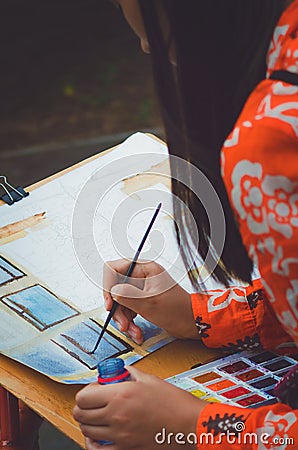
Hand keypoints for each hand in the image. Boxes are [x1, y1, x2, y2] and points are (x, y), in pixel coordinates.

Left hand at [73, 366, 205, 449]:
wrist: (189, 425)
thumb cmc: (174, 403)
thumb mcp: (150, 380)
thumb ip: (131, 374)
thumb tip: (122, 371)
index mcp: (121, 394)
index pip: (84, 396)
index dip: (85, 392)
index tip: (94, 389)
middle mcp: (116, 415)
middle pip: (81, 414)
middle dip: (83, 406)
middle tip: (92, 401)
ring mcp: (120, 435)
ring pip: (87, 431)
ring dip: (88, 422)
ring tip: (97, 416)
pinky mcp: (126, 449)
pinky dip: (94, 442)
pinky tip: (98, 436)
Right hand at [103, 260, 198, 343]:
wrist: (192, 323)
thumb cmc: (177, 310)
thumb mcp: (149, 304)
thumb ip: (127, 296)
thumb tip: (112, 291)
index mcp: (145, 269)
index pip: (114, 269)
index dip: (108, 286)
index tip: (110, 304)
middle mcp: (142, 276)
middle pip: (116, 288)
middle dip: (118, 309)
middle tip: (123, 324)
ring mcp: (142, 288)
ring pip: (120, 301)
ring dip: (124, 319)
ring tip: (133, 331)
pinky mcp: (142, 300)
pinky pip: (128, 309)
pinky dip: (130, 322)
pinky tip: (137, 332)